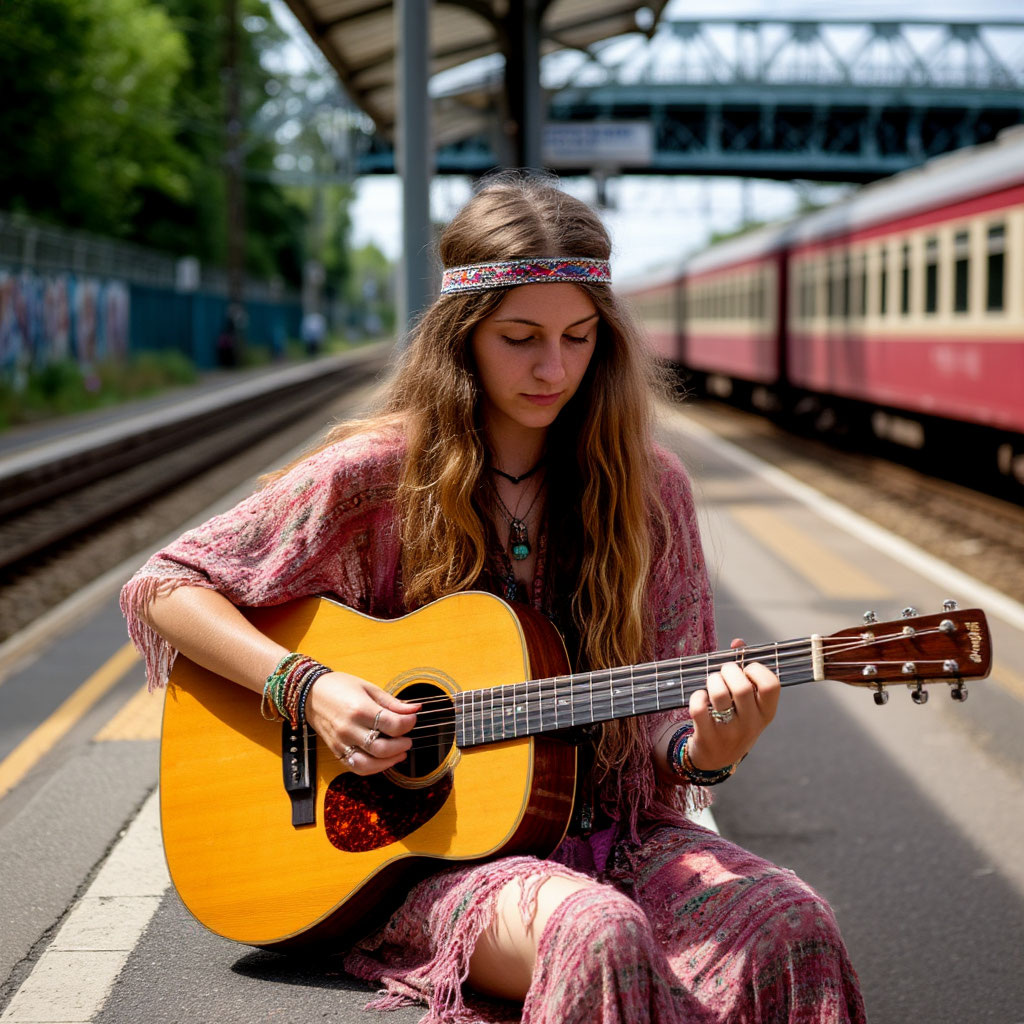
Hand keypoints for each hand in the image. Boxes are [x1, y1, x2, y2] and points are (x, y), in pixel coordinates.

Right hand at [303, 671, 419, 775]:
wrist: (310, 693)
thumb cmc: (340, 686)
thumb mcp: (368, 688)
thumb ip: (392, 702)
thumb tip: (415, 709)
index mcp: (359, 709)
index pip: (392, 724)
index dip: (408, 723)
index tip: (413, 719)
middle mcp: (349, 729)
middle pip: (382, 748)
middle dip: (402, 745)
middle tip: (408, 738)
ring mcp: (341, 742)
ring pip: (369, 764)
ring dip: (389, 761)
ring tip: (400, 752)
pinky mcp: (336, 751)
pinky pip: (356, 767)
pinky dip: (373, 768)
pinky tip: (384, 760)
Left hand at [687, 638, 779, 771]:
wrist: (717, 759)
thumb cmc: (734, 719)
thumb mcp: (748, 703)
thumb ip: (745, 670)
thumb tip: (737, 642)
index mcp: (766, 713)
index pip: (772, 685)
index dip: (756, 669)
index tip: (746, 670)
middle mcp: (751, 724)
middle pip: (741, 687)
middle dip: (728, 670)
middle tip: (724, 673)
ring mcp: (729, 733)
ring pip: (719, 695)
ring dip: (712, 680)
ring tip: (712, 683)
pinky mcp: (707, 738)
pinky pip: (698, 708)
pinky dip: (696, 696)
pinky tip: (700, 698)